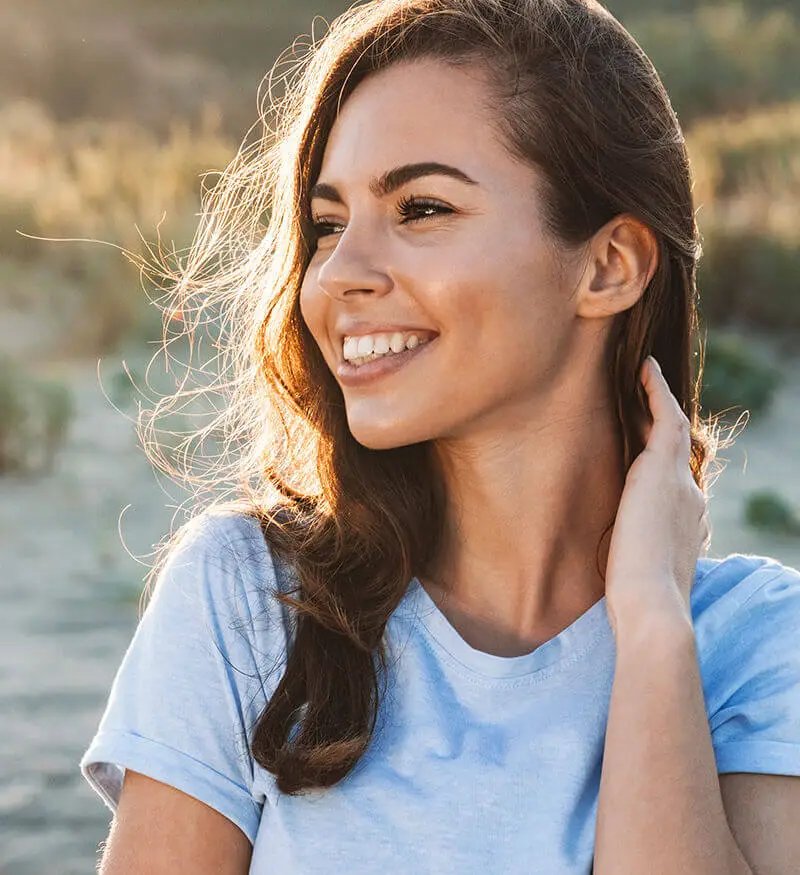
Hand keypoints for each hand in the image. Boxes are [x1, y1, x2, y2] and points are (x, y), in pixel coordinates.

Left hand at [604, 356, 709, 635]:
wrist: (650, 602)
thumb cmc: (634, 598)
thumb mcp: (634, 569)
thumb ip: (630, 552)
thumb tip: (615, 551)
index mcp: (685, 524)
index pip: (672, 485)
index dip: (660, 466)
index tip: (646, 452)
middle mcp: (690, 499)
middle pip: (673, 453)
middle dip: (659, 426)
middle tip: (645, 398)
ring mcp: (681, 482)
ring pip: (672, 430)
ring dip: (658, 401)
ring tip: (643, 375)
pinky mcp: (663, 469)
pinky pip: (665, 417)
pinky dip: (657, 392)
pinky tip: (644, 368)